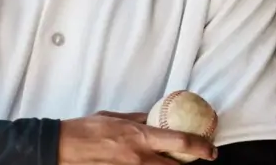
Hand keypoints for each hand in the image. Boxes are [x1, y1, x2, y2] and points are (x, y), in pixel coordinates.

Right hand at [58, 111, 216, 164]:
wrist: (63, 147)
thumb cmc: (85, 129)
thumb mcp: (114, 116)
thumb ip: (137, 119)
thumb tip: (154, 116)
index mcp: (140, 137)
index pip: (180, 142)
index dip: (201, 147)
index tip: (211, 150)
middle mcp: (139, 157)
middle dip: (186, 164)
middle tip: (194, 158)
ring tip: (169, 160)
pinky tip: (148, 162)